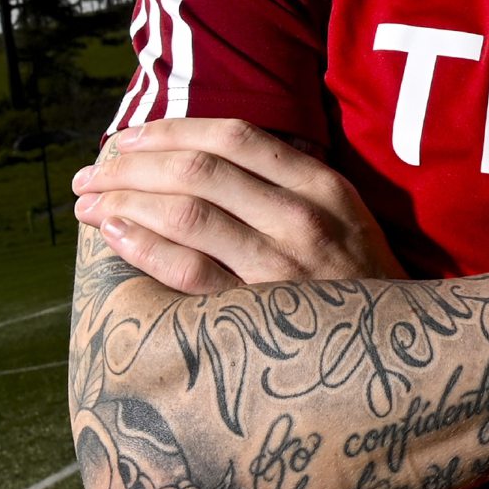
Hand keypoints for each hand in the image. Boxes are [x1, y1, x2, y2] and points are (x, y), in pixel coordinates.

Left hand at [72, 117, 405, 292]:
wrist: (399, 358)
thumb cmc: (357, 281)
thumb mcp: (341, 216)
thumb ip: (284, 182)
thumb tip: (200, 156)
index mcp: (322, 185)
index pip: (235, 137)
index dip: (172, 130)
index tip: (128, 138)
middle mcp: (302, 218)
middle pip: (200, 171)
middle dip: (133, 166)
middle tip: (90, 173)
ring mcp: (281, 268)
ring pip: (187, 215)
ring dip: (126, 202)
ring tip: (90, 204)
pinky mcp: (259, 316)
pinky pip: (188, 272)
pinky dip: (144, 246)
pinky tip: (116, 236)